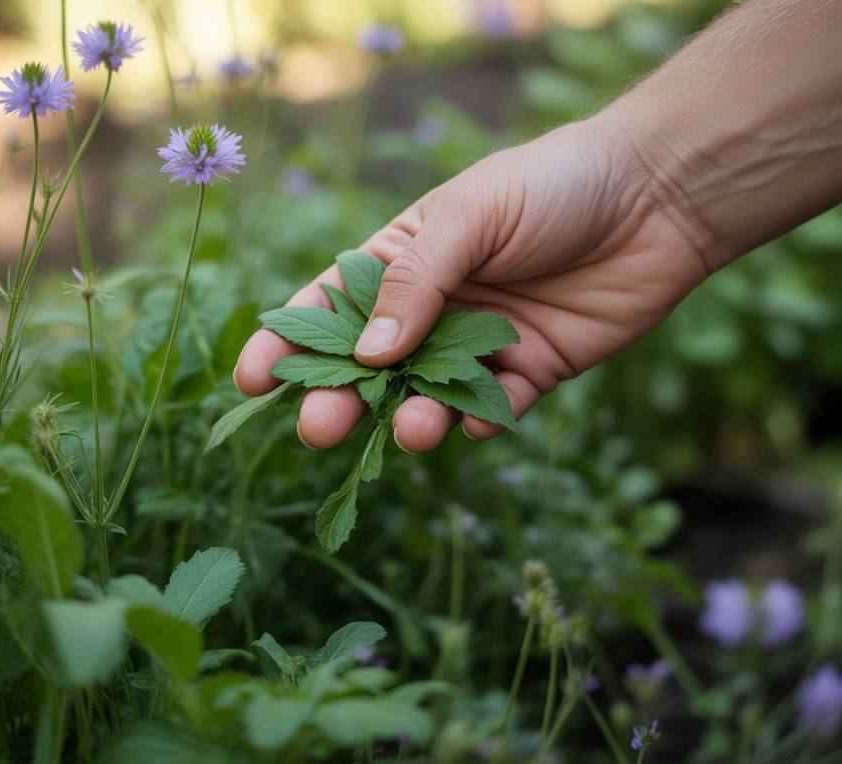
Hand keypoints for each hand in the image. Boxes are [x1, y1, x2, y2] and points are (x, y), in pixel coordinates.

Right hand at [234, 116, 710, 452]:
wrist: (658, 198)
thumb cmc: (552, 186)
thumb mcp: (472, 216)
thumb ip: (416, 283)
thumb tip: (366, 355)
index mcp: (402, 258)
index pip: (328, 305)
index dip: (288, 343)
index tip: (253, 383)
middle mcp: (433, 307)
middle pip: (371, 366)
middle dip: (339, 398)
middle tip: (318, 429)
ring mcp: (479, 343)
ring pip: (428, 395)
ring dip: (411, 418)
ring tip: (411, 429)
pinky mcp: (529, 372)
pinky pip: (493, 410)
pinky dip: (478, 423)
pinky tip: (472, 425)